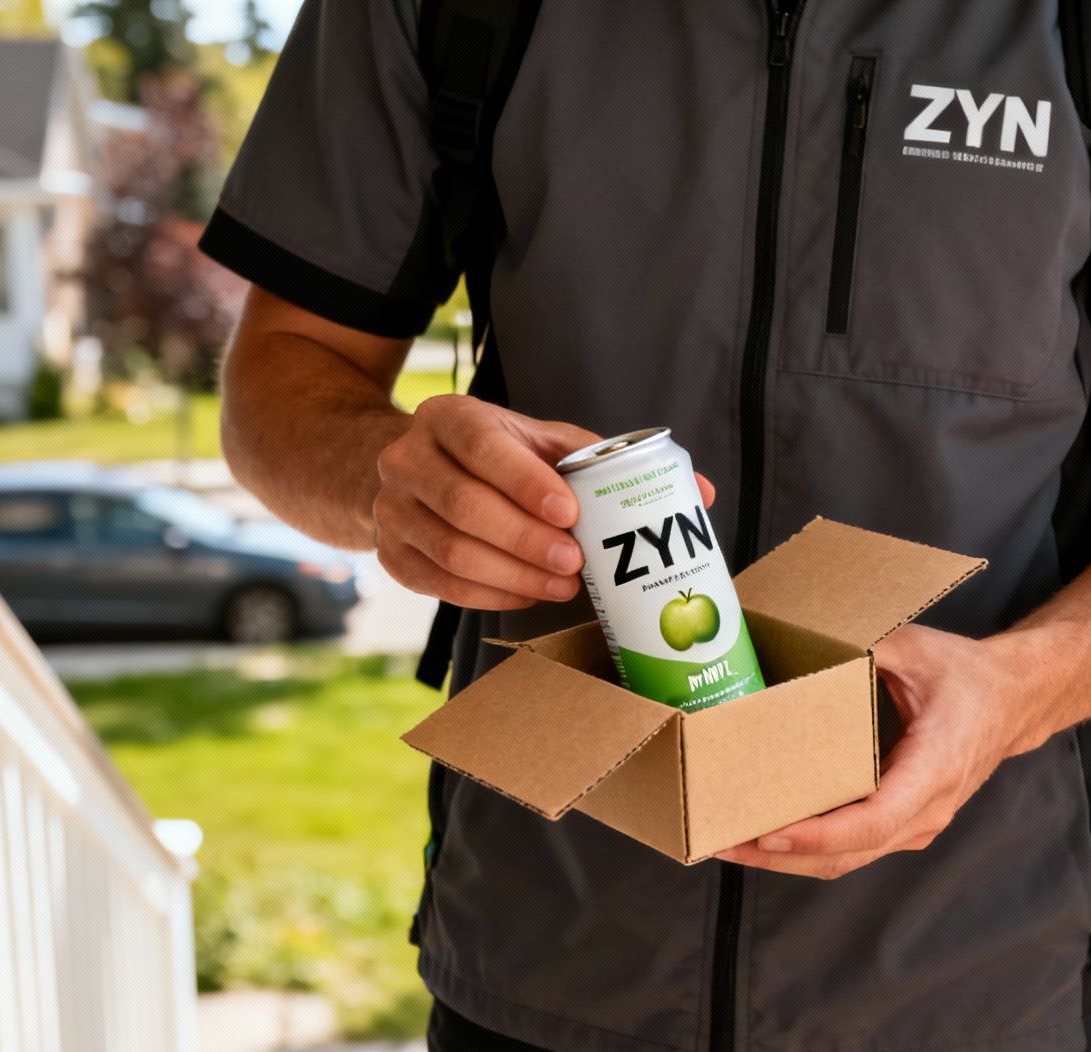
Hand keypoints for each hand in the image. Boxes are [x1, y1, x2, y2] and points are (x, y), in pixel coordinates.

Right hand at [374, 396, 713, 610]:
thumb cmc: (499, 458)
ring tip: (563, 584)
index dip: (525, 482)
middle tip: (576, 564)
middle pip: (464, 506)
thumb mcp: (543, 442)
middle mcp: (409, 458)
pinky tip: (530, 595)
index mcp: (452, 417)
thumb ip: (608, 461)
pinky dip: (490, 595)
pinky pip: (439, 584)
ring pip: (450, 551)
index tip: (570, 513)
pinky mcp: (392, 555)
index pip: (482, 446)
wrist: (419, 471)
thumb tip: (699, 491)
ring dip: (513, 575)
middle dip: (525, 541)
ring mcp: (391, 509)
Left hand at [714, 624, 1042, 879]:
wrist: (1014, 702)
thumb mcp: (919, 649)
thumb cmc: (969, 678)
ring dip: (786, 857)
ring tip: (729, 842)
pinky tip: (767, 831)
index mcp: (934, 769)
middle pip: (846, 853)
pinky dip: (806, 846)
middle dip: (779, 854)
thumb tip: (808, 636)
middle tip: (720, 840)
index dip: (817, 834)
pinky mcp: (903, 823)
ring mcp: (915, 825)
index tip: (769, 833)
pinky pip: (851, 847)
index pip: (872, 821)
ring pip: (845, 859)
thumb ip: (868, 644)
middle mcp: (926, 810)